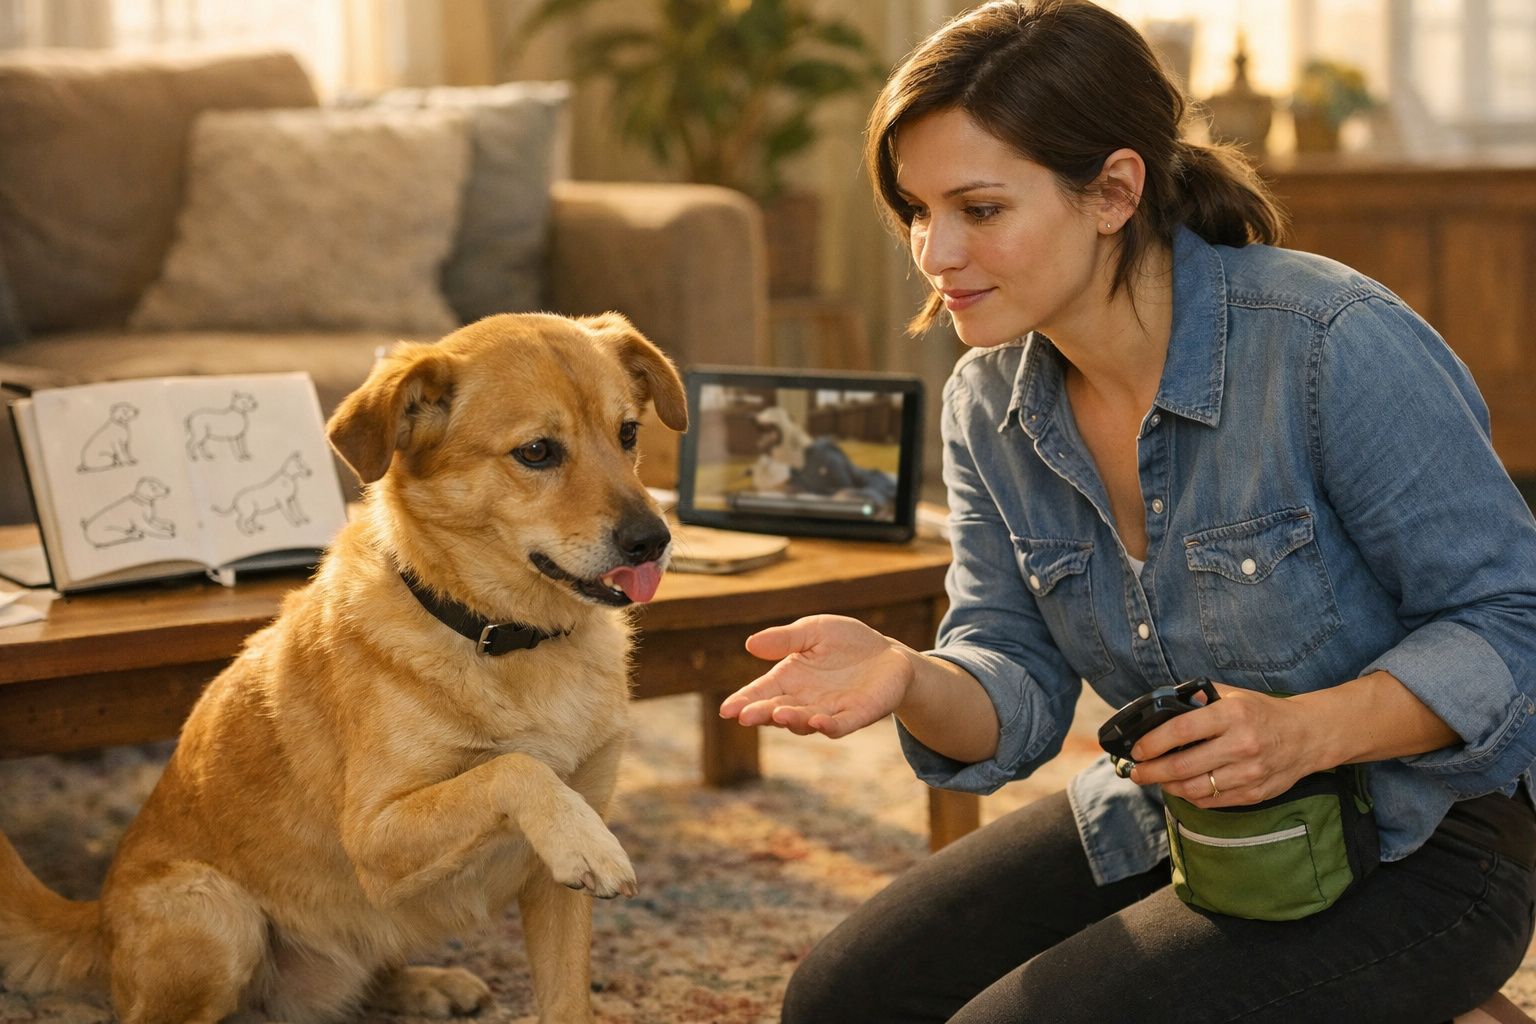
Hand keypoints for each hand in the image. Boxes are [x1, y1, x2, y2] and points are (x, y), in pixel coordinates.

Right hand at [718, 615, 914, 738]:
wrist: (888, 655)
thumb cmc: (846, 642)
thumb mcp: (814, 630)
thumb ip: (785, 639)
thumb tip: (749, 643)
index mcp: (789, 679)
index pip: (761, 692)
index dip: (743, 701)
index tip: (727, 710)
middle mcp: (804, 700)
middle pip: (777, 710)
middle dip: (761, 714)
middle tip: (745, 716)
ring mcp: (829, 710)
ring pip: (804, 721)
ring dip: (791, 720)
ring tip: (778, 714)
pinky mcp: (856, 715)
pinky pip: (840, 725)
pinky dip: (828, 726)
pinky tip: (818, 722)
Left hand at [1126, 683, 1326, 807]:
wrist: (1308, 735)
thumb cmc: (1264, 713)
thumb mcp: (1233, 695)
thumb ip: (1199, 697)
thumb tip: (1161, 704)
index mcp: (1232, 715)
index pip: (1181, 730)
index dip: (1153, 742)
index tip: (1137, 750)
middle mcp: (1241, 745)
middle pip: (1183, 765)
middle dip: (1151, 771)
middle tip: (1136, 772)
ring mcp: (1249, 773)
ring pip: (1195, 788)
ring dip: (1168, 786)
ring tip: (1156, 780)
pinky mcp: (1254, 793)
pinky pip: (1212, 801)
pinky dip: (1191, 796)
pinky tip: (1182, 788)